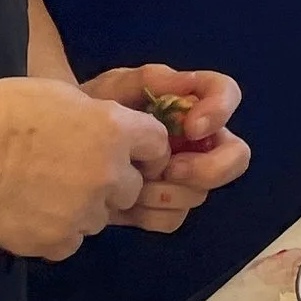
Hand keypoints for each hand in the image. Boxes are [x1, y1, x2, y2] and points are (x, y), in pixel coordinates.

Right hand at [0, 76, 173, 261]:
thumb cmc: (2, 112)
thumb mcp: (62, 95)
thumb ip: (98, 118)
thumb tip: (113, 134)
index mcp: (113, 129)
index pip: (157, 144)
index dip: (144, 148)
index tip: (129, 152)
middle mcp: (108, 173)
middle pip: (132, 187)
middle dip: (112, 181)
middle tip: (74, 172)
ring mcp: (84, 212)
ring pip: (101, 216)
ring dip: (84, 207)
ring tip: (45, 191)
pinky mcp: (58, 243)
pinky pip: (72, 240)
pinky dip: (58, 230)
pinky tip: (31, 212)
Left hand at [81, 63, 251, 231]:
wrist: (65, 145)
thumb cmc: (96, 108)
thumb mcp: (117, 87)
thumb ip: (152, 80)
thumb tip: (188, 82)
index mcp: (190, 104)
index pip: (228, 94)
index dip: (220, 111)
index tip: (191, 127)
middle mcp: (198, 142)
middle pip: (235, 157)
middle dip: (208, 168)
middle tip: (170, 169)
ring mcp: (184, 177)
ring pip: (200, 193)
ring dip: (167, 193)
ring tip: (132, 185)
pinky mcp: (163, 207)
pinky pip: (174, 219)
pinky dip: (151, 215)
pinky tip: (125, 206)